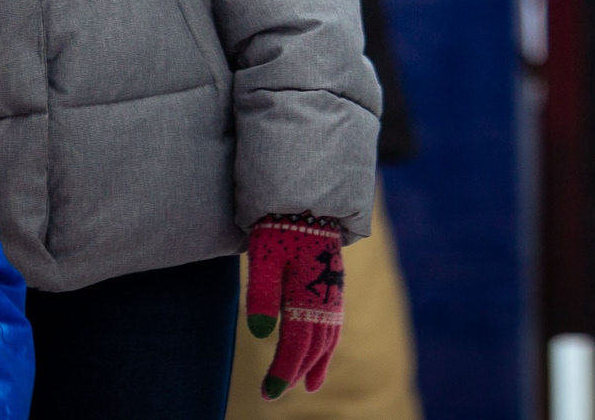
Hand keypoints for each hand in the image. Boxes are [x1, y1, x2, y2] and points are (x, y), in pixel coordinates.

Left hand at [246, 215, 346, 398]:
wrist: (307, 202)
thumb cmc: (278, 230)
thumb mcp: (263, 258)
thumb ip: (262, 295)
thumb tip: (260, 335)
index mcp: (307, 294)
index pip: (297, 344)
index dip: (284, 370)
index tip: (269, 392)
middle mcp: (326, 297)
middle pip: (314, 345)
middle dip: (296, 371)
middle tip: (275, 393)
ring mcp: (333, 291)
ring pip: (330, 336)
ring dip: (319, 362)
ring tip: (311, 385)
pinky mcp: (334, 284)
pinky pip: (335, 322)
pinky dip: (330, 343)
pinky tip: (323, 350)